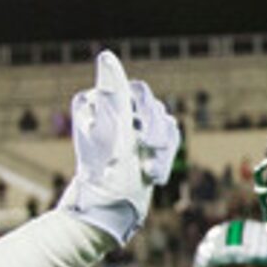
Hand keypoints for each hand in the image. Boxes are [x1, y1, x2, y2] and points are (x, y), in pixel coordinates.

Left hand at [57, 50, 181, 245]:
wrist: (110, 210)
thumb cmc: (106, 172)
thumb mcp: (111, 129)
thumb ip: (113, 92)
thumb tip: (107, 56)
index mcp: (97, 105)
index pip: (134, 92)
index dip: (143, 114)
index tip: (137, 138)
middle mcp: (112, 114)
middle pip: (152, 105)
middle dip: (155, 131)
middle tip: (148, 151)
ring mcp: (128, 131)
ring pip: (164, 122)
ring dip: (161, 149)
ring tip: (149, 171)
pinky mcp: (143, 147)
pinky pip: (169, 138)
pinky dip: (164, 158)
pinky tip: (153, 175)